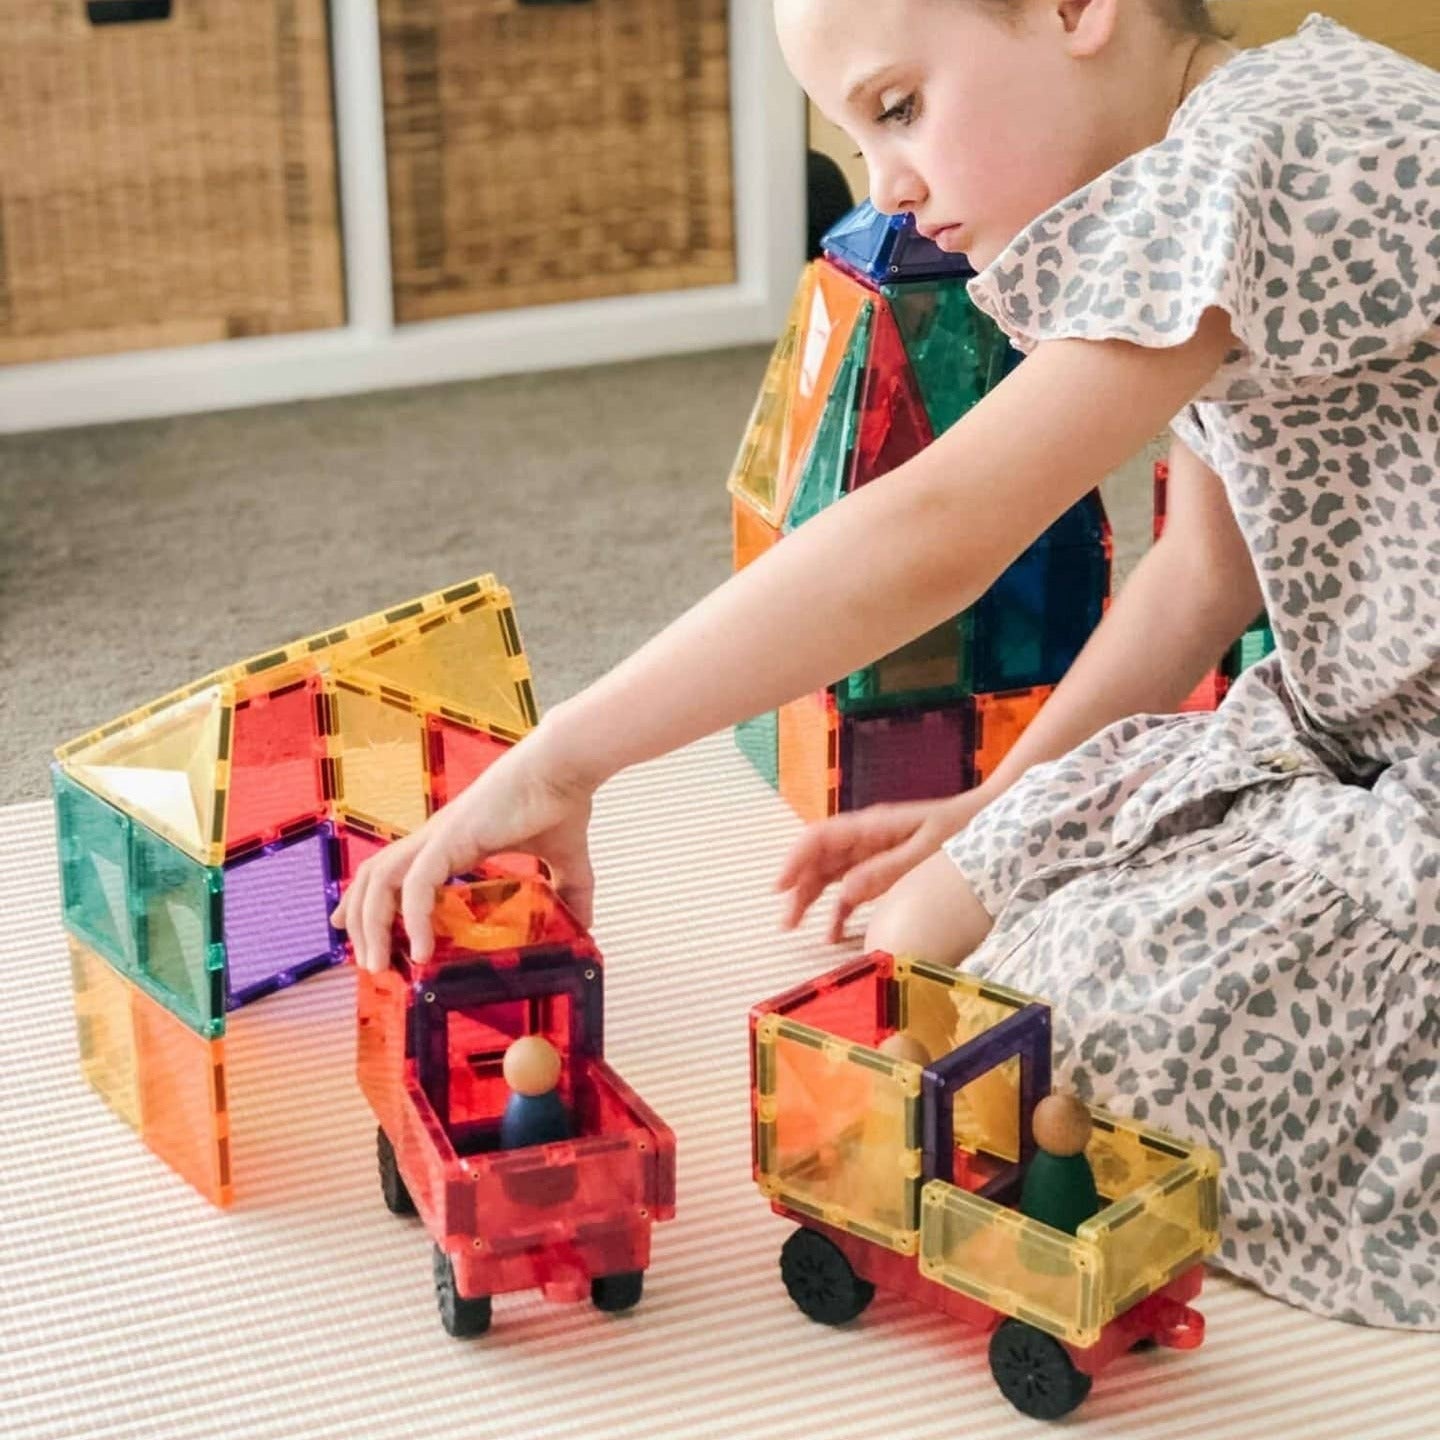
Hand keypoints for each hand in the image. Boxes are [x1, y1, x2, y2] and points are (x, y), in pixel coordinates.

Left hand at [331, 719, 597, 972]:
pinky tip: (421, 949)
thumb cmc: (560, 800)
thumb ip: (569, 893)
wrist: (565, 767)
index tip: (366, 937)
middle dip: (360, 921)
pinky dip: (412, 918)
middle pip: (373, 879)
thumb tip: (585, 925)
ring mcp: (439, 836)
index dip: (373, 903)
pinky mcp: (451, 837)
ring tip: (379, 964)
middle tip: (369, 963)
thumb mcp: (564, 861)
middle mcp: (435, 838)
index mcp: (451, 841)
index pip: (394, 873)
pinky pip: (417, 884)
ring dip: (371, 924)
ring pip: (380, 881)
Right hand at [774, 786, 995, 942]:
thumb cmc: (963, 831)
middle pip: (819, 859)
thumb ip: (886, 870)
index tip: (779, 887)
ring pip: (830, 874)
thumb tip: (846, 890)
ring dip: (811, 898)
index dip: (795, 861)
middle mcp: (867, 838)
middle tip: (785, 922)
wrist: (992, 820)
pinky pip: (853, 889)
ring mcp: (875, 853)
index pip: (819, 838)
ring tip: (794, 927)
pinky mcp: (886, 870)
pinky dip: (839, 909)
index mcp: (873, 826)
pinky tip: (833, 934)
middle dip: (798, 888)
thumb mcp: (927, 851)